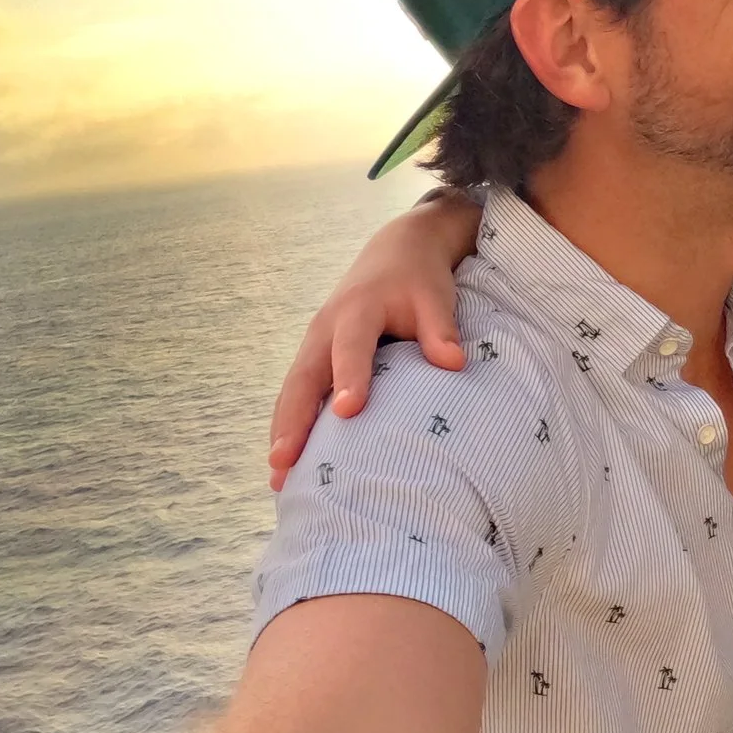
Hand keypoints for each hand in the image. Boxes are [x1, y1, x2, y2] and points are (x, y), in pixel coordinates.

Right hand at [267, 193, 481, 488]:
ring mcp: (314, 346)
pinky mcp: (314, 360)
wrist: (396, 254)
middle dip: (292, 419)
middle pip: (303, 377)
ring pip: (292, 391)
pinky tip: (288, 468)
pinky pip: (297, 396)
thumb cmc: (419, 281)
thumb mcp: (435, 296)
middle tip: (284, 460)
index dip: (349, 377)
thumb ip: (441, 329)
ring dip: (283, 432)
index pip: (351, 347)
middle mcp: (325, 330)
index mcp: (357, 310)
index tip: (347, 411)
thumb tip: (453, 364)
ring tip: (278, 479)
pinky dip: (289, 427)